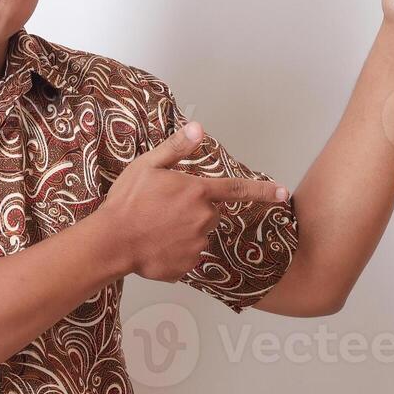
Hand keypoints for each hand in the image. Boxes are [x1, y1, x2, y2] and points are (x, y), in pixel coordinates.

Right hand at [95, 120, 289, 282]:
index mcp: (197, 193)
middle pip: (210, 212)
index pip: (238, 189)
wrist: (111, 242)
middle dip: (194, 209)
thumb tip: (197, 129)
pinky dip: (176, 251)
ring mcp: (197, 244)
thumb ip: (176, 148)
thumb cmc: (126, 203)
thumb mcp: (147, 166)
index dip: (263, 191)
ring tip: (156, 227)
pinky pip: (188, 255)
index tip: (282, 193)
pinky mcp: (188, 264)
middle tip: (163, 209)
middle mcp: (203, 219)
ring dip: (184, 231)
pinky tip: (156, 244)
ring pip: (199, 234)